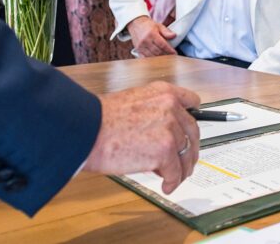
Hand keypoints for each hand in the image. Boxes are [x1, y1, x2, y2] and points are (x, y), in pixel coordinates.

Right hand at [83, 81, 200, 193]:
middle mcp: (171, 107)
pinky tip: (166, 186)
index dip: (191, 120)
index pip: (192, 102)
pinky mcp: (164, 151)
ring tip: (174, 177)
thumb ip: (153, 112)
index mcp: (163, 92)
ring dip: (182, 169)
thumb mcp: (133, 102)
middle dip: (190, 150)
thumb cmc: (99, 120)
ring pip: (186, 154)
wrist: (86, 131)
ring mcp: (170, 129)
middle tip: (185, 162)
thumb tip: (161, 133)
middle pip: (192, 132)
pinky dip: (173, 181)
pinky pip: (175, 171)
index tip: (190, 131)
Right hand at [128, 16, 177, 56]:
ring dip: (160, 59)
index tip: (175, 53)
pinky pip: (146, 57)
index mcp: (152, 34)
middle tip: (172, 57)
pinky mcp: (138, 50)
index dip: (169, 50)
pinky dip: (153, 59)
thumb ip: (166, 32)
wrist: (136, 24)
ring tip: (167, 59)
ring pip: (152, 56)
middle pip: (158, 51)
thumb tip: (174, 35)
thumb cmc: (149, 25)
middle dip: (166, 55)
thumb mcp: (159, 26)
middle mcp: (145, 41)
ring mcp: (140, 46)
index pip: (162, 45)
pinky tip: (158, 59)